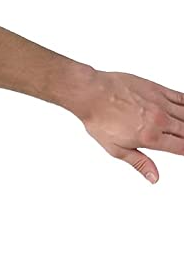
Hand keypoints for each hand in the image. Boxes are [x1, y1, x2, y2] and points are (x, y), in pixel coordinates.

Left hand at [76, 69, 183, 184]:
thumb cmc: (100, 120)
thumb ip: (140, 163)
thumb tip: (154, 178)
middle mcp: (159, 120)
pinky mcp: (158, 90)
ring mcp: (160, 103)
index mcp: (150, 137)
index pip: (180, 147)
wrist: (93, 94)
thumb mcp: (117, 150)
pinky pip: (181, 97)